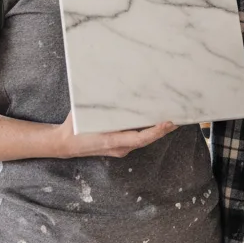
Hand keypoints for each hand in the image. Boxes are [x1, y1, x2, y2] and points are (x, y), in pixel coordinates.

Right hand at [52, 113, 178, 158]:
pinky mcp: (119, 146)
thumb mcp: (86, 114)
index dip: (155, 131)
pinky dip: (147, 130)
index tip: (168, 122)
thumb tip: (117, 93)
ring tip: (171, 118)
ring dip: (157, 130)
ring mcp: (120, 149)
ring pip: (143, 140)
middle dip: (163, 130)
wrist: (64, 144)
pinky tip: (152, 121)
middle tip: (179, 117)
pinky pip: (137, 139)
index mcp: (113, 141)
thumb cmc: (74, 128)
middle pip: (147, 139)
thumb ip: (102, 107)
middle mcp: (120, 148)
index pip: (140, 137)